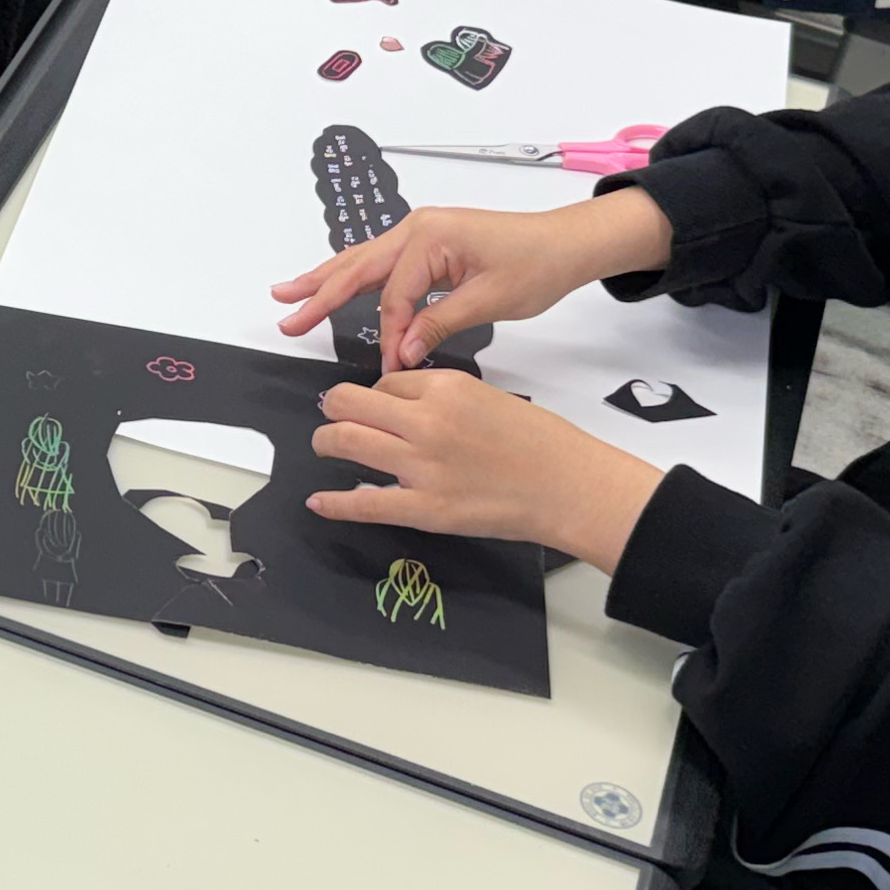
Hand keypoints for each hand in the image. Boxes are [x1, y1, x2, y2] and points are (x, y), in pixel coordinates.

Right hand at [274, 193, 668, 367]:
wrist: (567, 242)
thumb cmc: (537, 263)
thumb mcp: (490, 299)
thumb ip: (440, 323)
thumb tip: (402, 350)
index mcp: (431, 237)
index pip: (394, 296)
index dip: (390, 335)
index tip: (391, 366)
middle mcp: (418, 229)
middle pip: (358, 268)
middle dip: (319, 294)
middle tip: (286, 317)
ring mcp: (420, 233)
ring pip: (362, 261)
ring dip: (325, 279)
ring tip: (287, 293)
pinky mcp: (427, 243)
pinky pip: (380, 262)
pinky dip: (353, 276)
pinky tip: (332, 283)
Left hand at [310, 370, 664, 569]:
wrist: (569, 486)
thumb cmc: (542, 443)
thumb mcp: (489, 397)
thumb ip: (443, 399)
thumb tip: (401, 407)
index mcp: (446, 388)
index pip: (385, 381)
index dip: (377, 394)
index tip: (377, 406)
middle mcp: (426, 421)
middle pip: (347, 402)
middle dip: (333, 408)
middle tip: (333, 418)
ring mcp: (421, 466)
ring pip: (343, 441)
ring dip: (325, 442)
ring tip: (325, 447)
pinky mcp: (425, 509)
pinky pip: (363, 502)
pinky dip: (334, 502)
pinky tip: (319, 501)